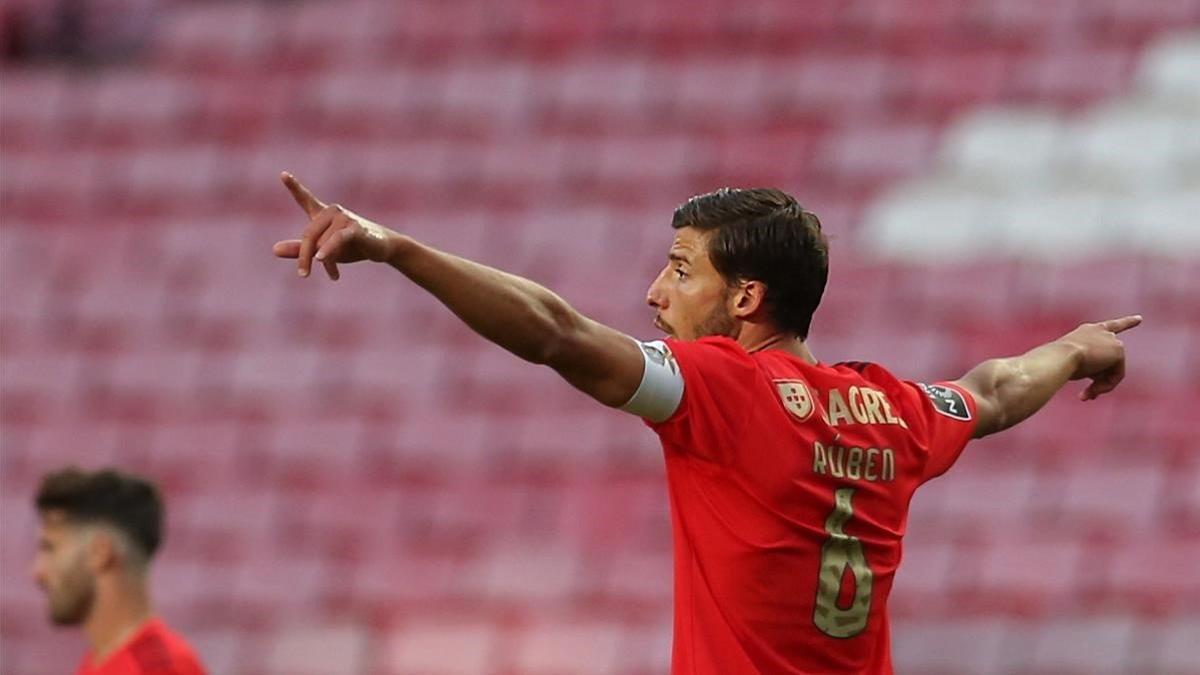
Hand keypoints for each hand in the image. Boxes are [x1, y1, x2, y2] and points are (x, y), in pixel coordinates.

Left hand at [273, 172, 397, 279]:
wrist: (383, 248)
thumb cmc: (352, 247)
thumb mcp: (322, 251)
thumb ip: (299, 250)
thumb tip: (274, 250)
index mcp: (323, 214)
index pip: (306, 199)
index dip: (294, 187)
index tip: (283, 175)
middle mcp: (332, 211)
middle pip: (308, 235)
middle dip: (303, 257)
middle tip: (303, 275)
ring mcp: (345, 218)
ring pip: (322, 243)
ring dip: (326, 262)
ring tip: (333, 275)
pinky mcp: (356, 228)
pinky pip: (337, 239)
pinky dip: (328, 251)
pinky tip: (322, 260)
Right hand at [1060, 315, 1142, 400]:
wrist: (1060, 357)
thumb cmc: (1057, 362)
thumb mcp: (1071, 364)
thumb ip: (1088, 368)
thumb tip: (1097, 384)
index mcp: (1087, 331)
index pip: (1110, 326)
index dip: (1127, 322)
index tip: (1140, 319)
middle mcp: (1101, 332)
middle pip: (1111, 360)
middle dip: (1102, 380)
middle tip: (1088, 395)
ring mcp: (1111, 339)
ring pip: (1113, 369)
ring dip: (1101, 385)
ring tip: (1087, 394)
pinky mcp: (1118, 349)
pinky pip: (1117, 374)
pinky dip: (1107, 385)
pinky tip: (1093, 390)